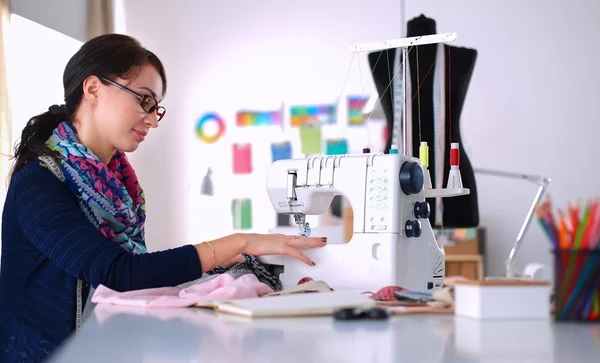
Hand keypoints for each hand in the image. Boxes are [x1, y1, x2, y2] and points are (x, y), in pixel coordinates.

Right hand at [195, 233, 326, 272]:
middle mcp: (282, 238)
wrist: (243, 242)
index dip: (303, 239)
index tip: (310, 240)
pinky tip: (310, 262)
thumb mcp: (260, 248)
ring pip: (302, 242)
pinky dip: (304, 258)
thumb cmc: (248, 246)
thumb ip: (265, 250)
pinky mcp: (281, 247)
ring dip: (313, 243)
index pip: (294, 238)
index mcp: (277, 238)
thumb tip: (264, 253)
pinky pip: (297, 253)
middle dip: (313, 239)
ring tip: (323, 244)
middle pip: (301, 238)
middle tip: (323, 239)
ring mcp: (282, 242)